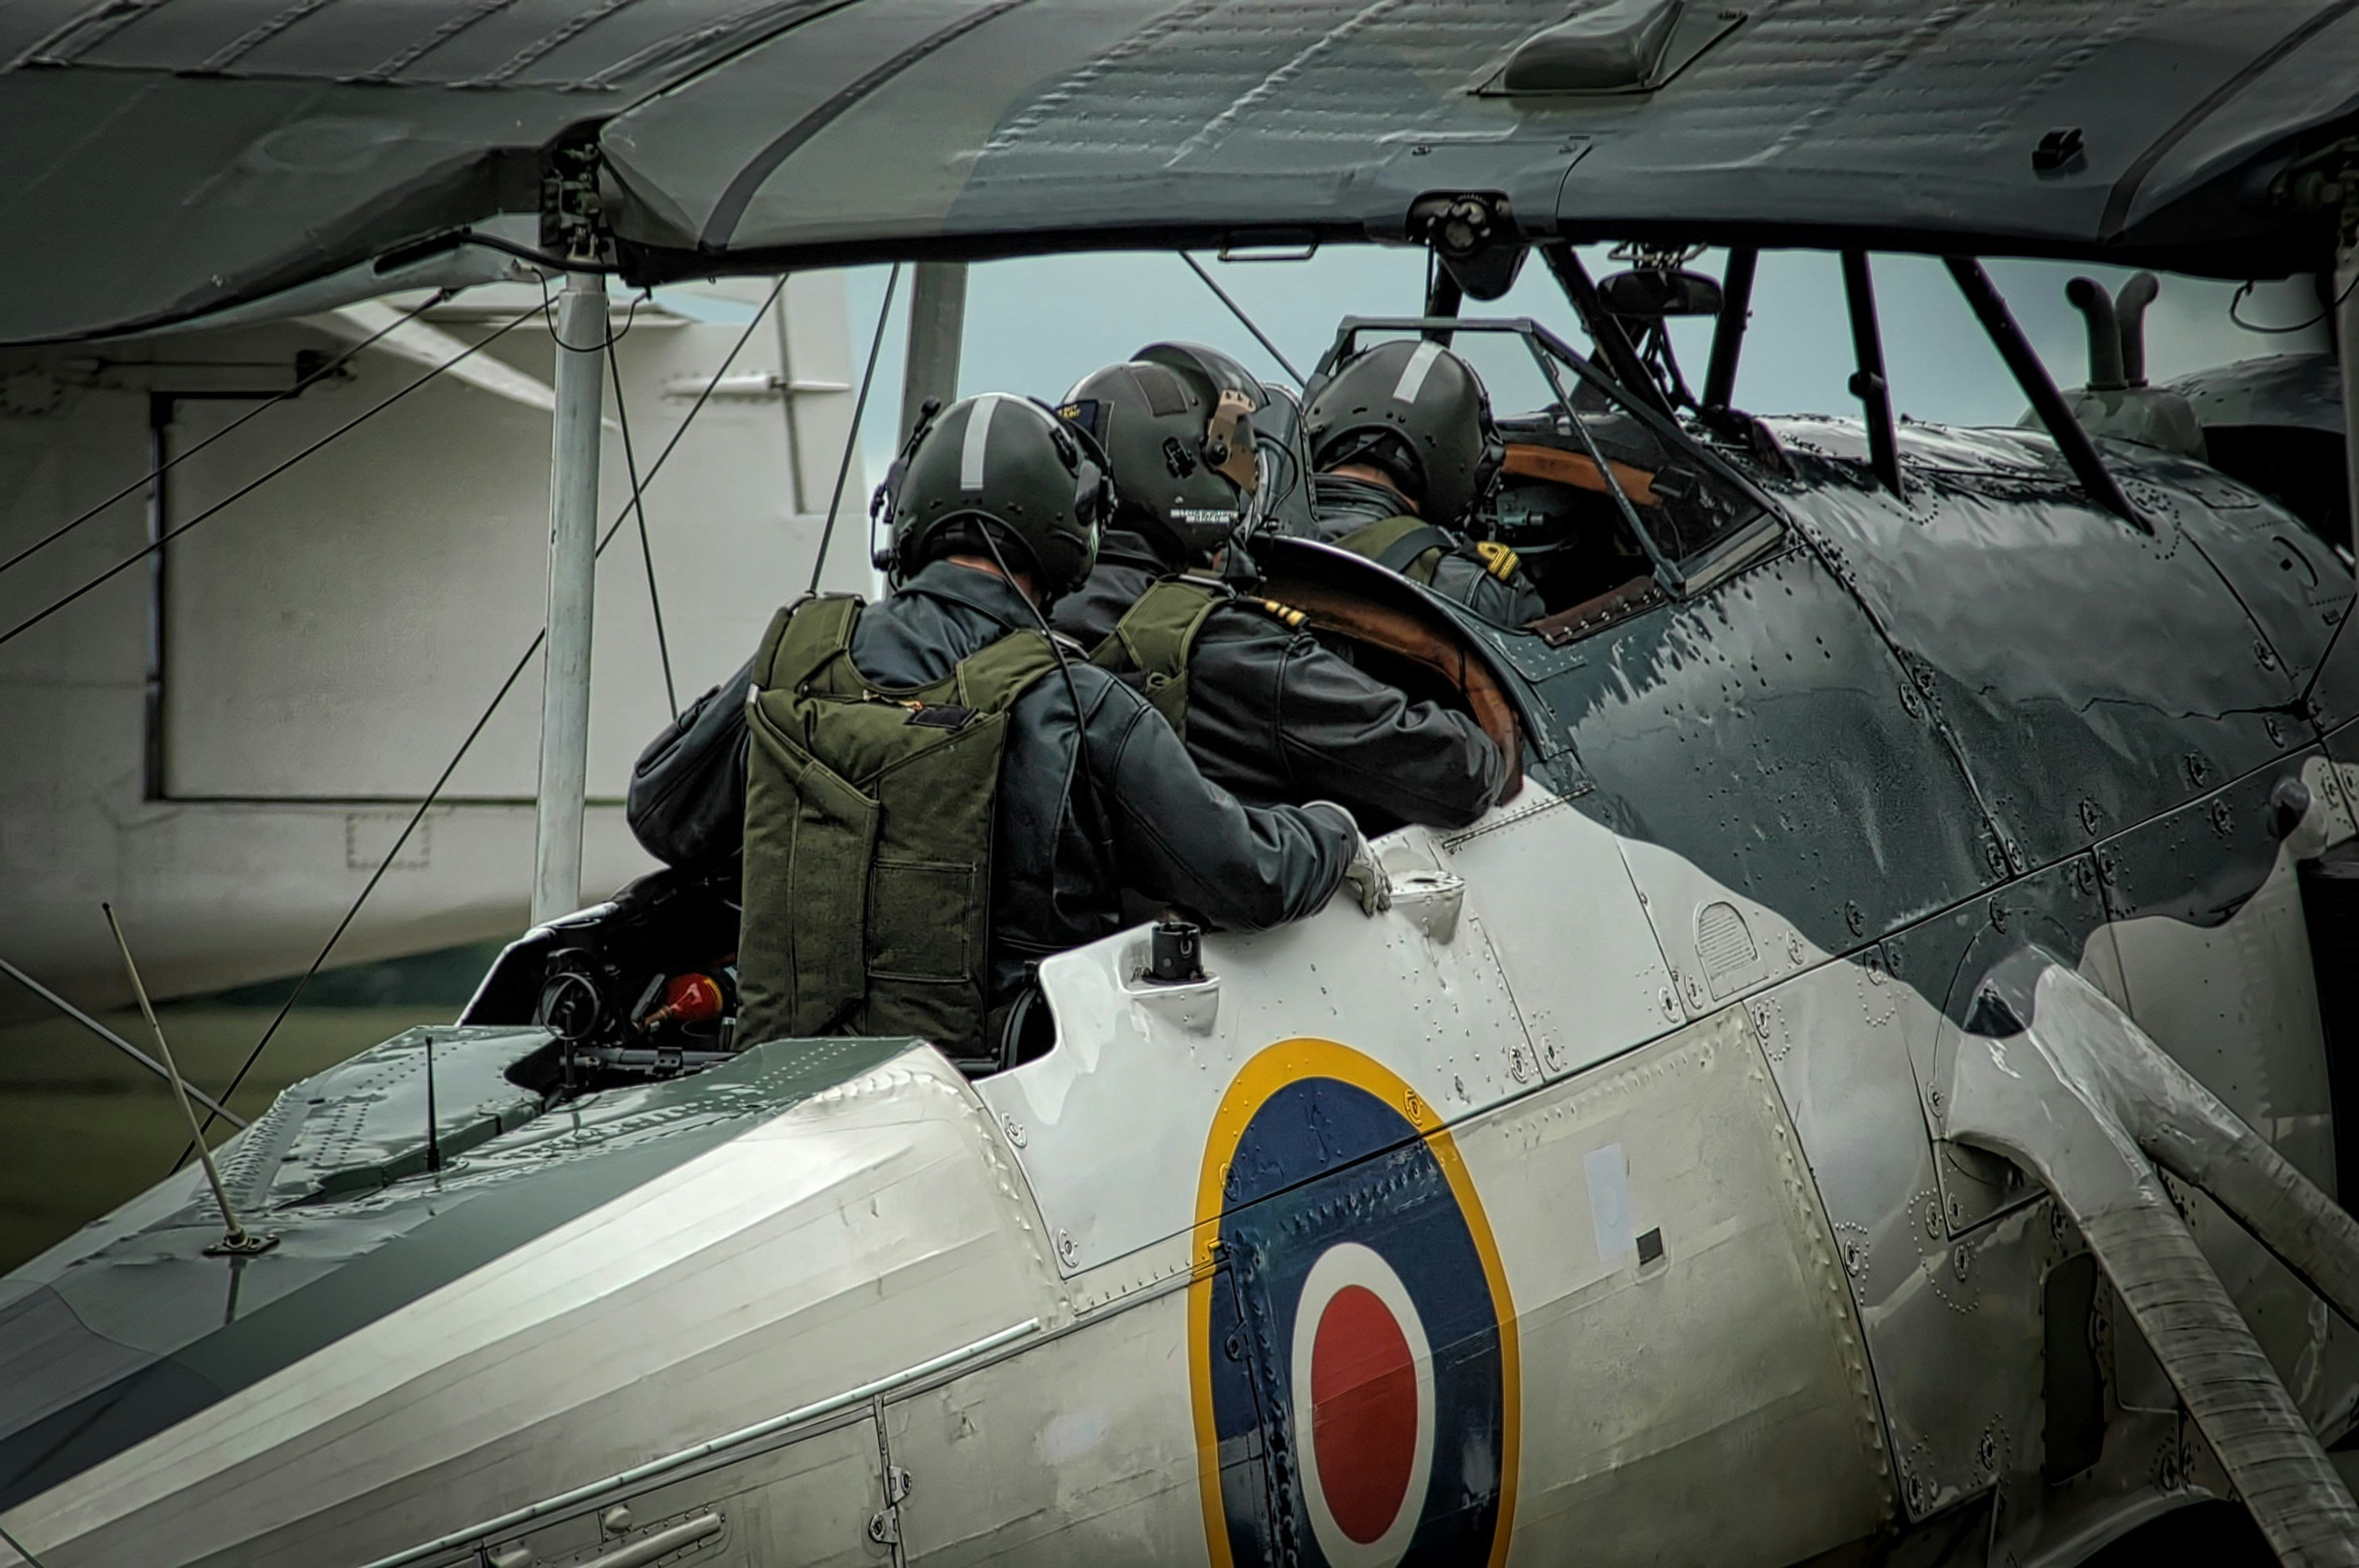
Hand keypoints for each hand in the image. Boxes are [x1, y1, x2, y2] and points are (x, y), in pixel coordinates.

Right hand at [1305, 801, 1389, 915]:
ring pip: (1378, 882)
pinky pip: (1371, 891)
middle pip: (1377, 870)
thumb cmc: (1326, 837)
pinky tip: (1370, 910)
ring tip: (1384, 905)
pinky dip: (1370, 901)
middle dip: (1383, 882)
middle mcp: (1364, 852)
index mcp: (1355, 843)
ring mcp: (1368, 862)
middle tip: (1388, 891)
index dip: (1371, 867)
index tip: (1375, 874)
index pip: (1366, 856)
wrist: (1331, 833)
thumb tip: (1310, 859)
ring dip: (1380, 895)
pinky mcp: (1368, 873)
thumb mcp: (1326, 846)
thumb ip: (1323, 854)